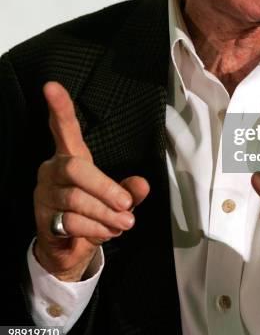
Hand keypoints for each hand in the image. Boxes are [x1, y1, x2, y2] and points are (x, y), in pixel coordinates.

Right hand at [33, 82, 149, 281]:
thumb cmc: (94, 213)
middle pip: (75, 169)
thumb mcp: (117, 199)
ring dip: (105, 214)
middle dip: (105, 187)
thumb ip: (130, 190)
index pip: (64, 128)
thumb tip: (142, 184)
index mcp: (72, 155)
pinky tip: (107, 231)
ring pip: (76, 199)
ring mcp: (45, 193)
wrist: (69, 248)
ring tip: (124, 222)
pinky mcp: (42, 218)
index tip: (51, 85)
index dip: (59, 108)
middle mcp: (53, 170)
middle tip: (127, 204)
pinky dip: (95, 228)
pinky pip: (71, 221)